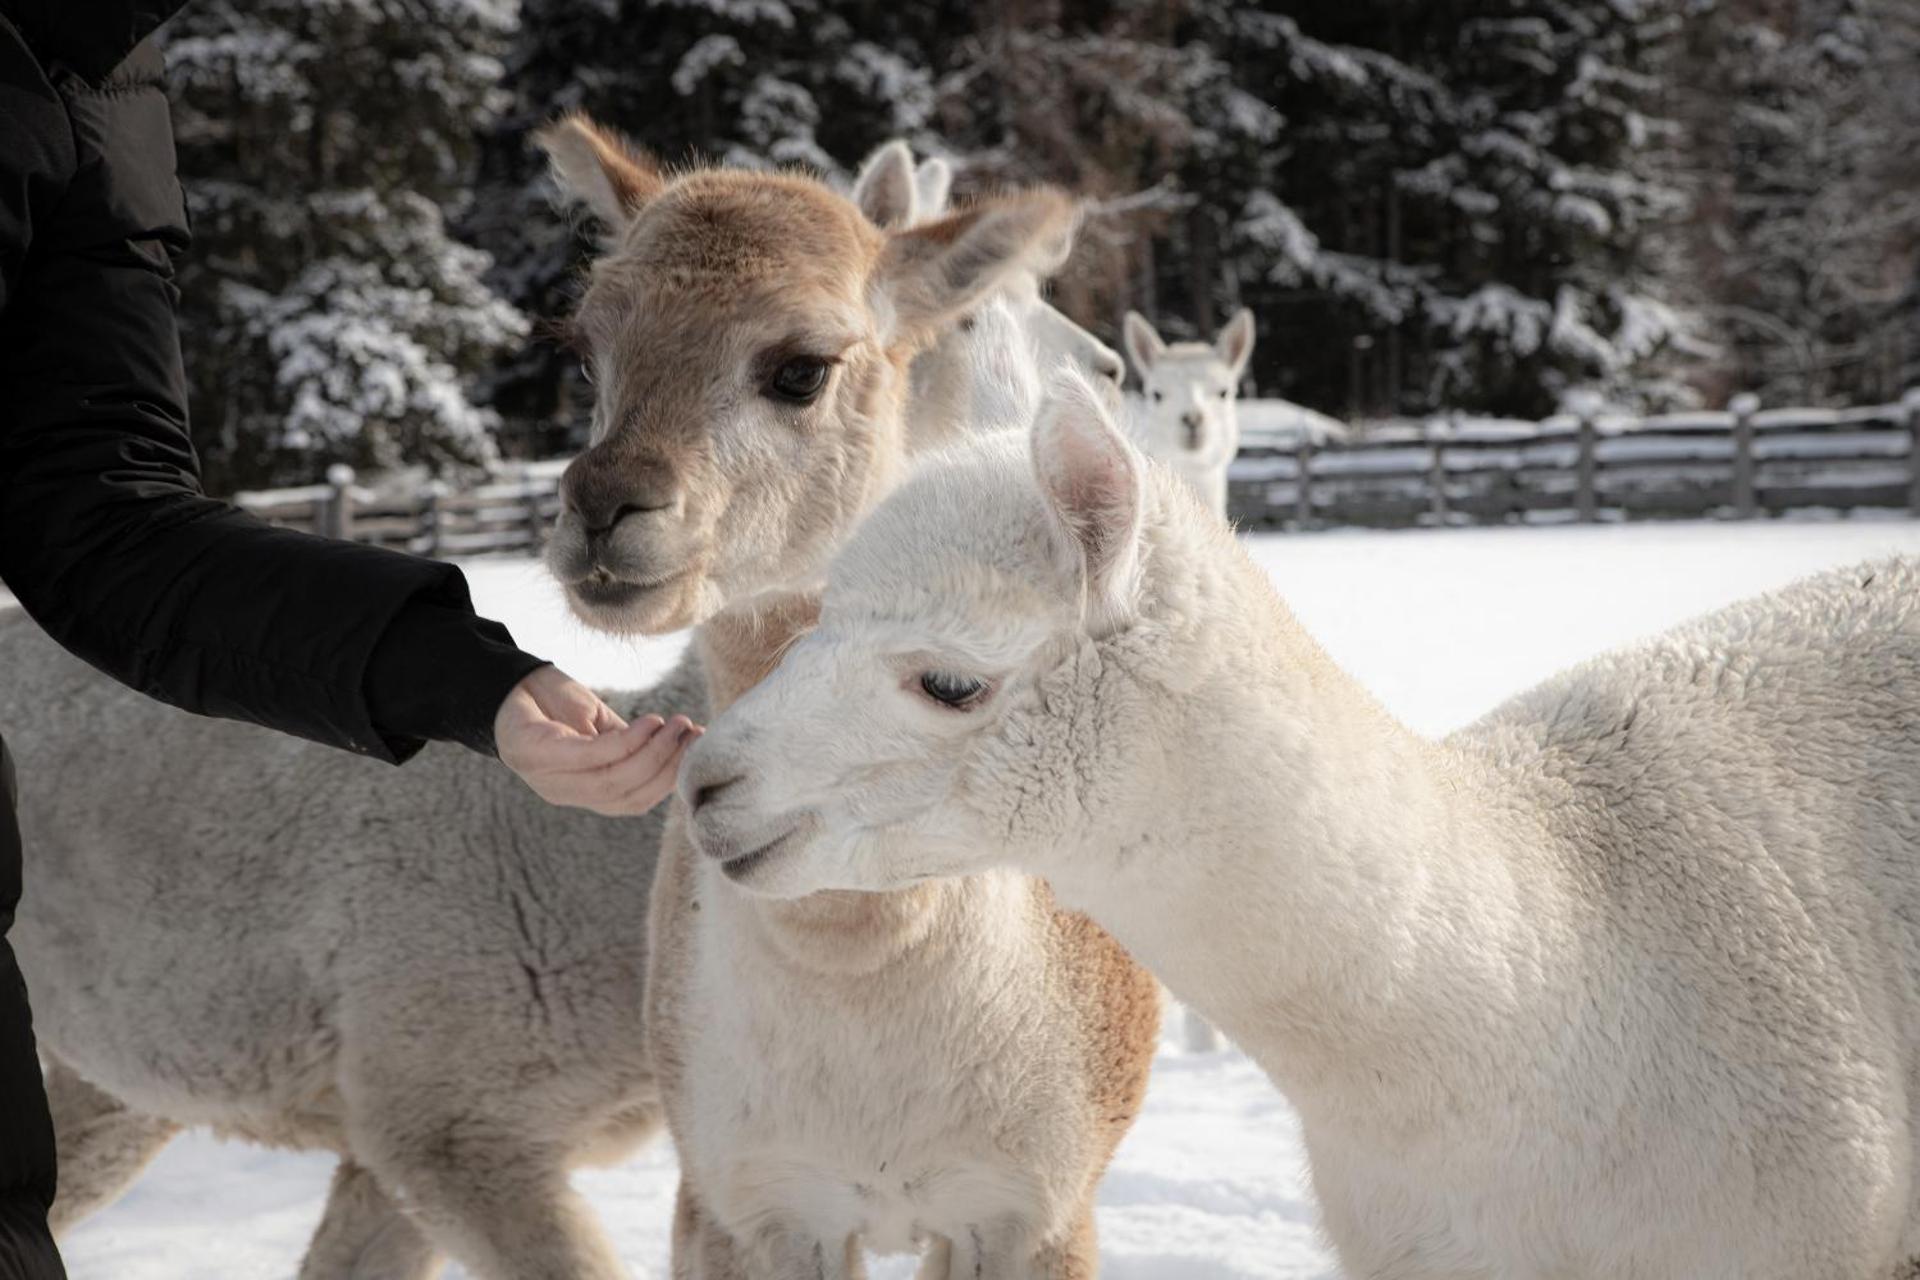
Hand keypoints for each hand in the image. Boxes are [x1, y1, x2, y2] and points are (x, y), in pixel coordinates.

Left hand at [494, 665, 699, 815]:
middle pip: (628, 796)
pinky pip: (594, 757)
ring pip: (615, 781)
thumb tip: (682, 748)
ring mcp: (550, 780)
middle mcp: (566, 794)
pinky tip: (650, 723)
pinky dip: (629, 743)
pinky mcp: (540, 756)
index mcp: (582, 792)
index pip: (634, 801)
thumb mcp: (599, 728)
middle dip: (669, 767)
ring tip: (677, 726)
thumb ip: (630, 745)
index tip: (699, 750)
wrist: (503, 681)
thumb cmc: (552, 705)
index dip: (670, 780)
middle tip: (693, 735)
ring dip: (655, 754)